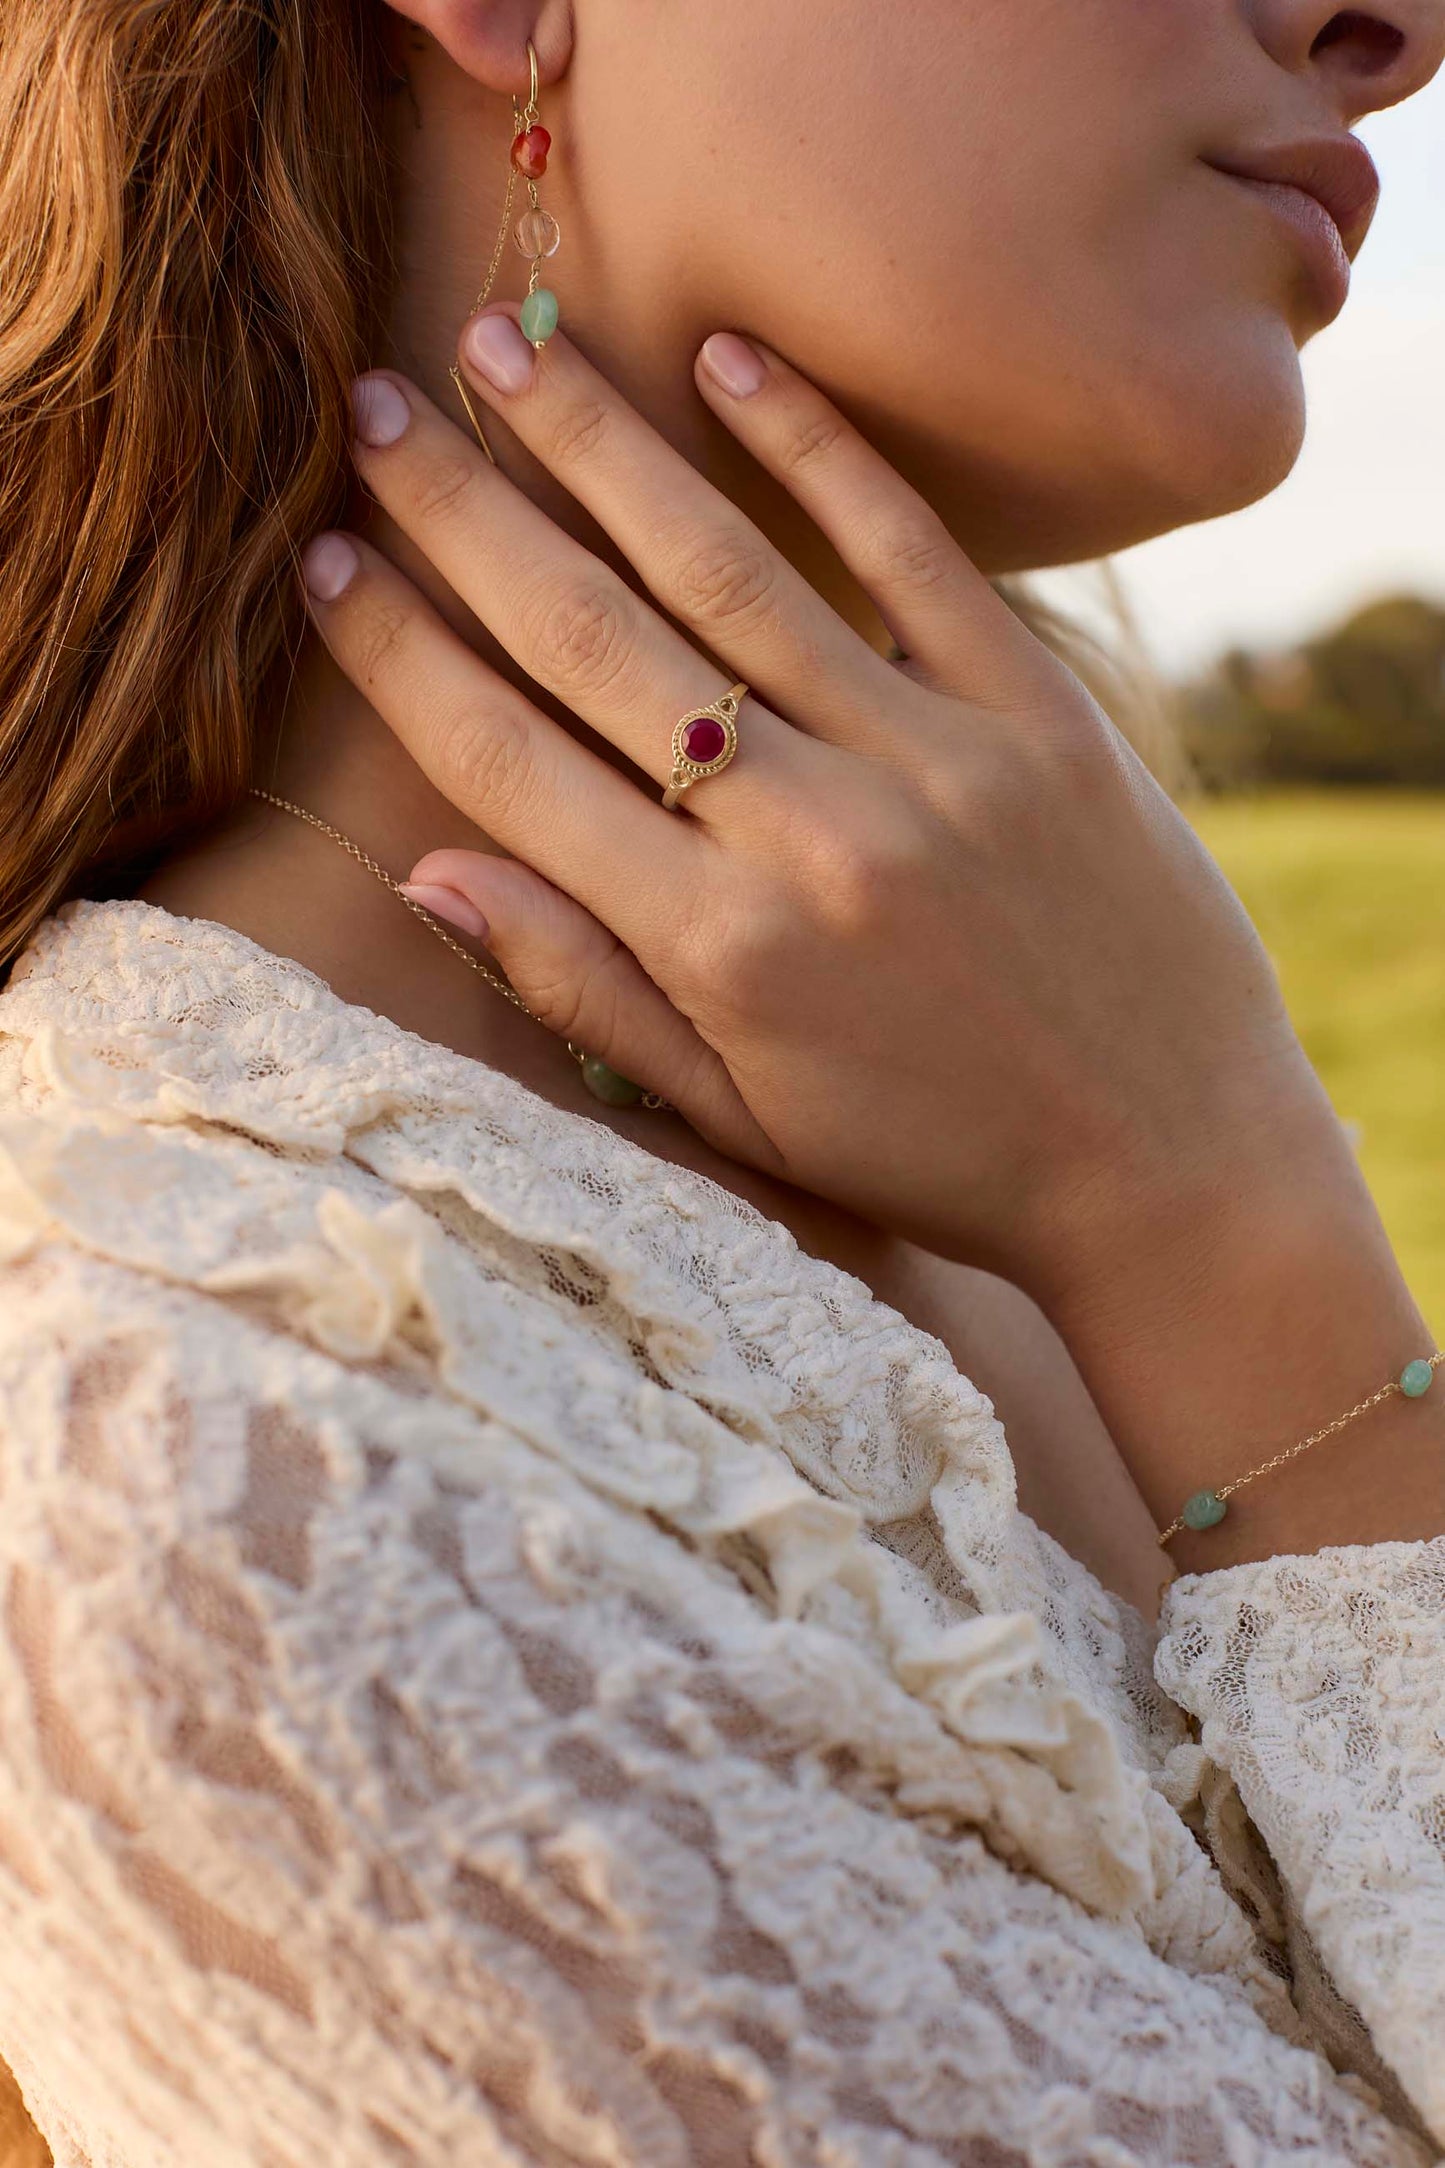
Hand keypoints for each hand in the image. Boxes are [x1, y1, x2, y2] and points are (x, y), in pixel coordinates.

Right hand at [307, 310, 1334, 1311]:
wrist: (1170, 1162)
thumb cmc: (933, 1151)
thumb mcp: (739, 1119)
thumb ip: (585, 991)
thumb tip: (425, 872)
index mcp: (715, 950)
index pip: (510, 766)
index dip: (400, 657)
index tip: (322, 566)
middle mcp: (806, 838)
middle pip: (593, 642)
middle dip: (465, 515)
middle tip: (373, 411)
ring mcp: (930, 761)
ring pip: (727, 573)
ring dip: (604, 449)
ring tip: (509, 346)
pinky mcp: (1039, 717)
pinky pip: (912, 555)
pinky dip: (819, 454)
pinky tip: (732, 364)